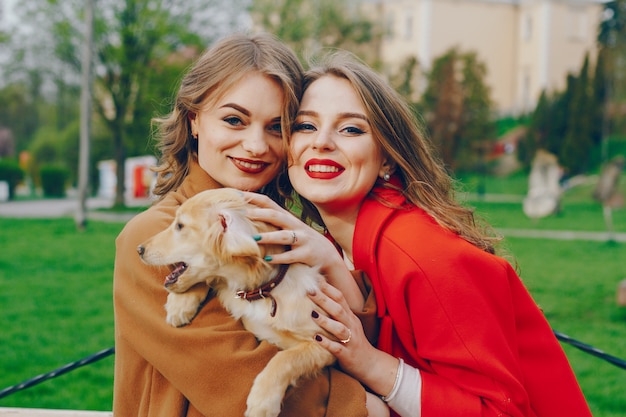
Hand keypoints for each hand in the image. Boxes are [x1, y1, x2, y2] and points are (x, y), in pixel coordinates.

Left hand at [243, 191, 339, 268]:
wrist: (327, 254)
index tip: (237, 195)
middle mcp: (295, 225)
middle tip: (244, 214)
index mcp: (287, 217)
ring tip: (255, 239)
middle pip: (277, 216)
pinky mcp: (306, 253)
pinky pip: (291, 255)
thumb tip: (246, 217)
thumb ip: (272, 222)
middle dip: (261, 214)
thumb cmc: (301, 239)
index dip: (255, 198)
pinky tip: (267, 259)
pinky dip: (279, 257)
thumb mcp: (289, 227)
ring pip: (284, 236)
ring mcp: (302, 239)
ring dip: (269, 237)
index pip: (269, 203)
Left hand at [309, 281, 399, 398]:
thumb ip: (337, 312)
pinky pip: (337, 348)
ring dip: (326, 321)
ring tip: (312, 314)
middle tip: (310, 290)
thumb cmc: (353, 341)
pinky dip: (327, 343)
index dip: (328, 288)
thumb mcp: (348, 324)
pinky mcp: (347, 355)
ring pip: (339, 328)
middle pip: (338, 310)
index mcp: (350, 317)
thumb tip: (320, 297)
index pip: (340, 298)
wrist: (370, 363)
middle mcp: (351, 326)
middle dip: (324, 299)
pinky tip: (316, 339)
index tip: (315, 279)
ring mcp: (350, 340)